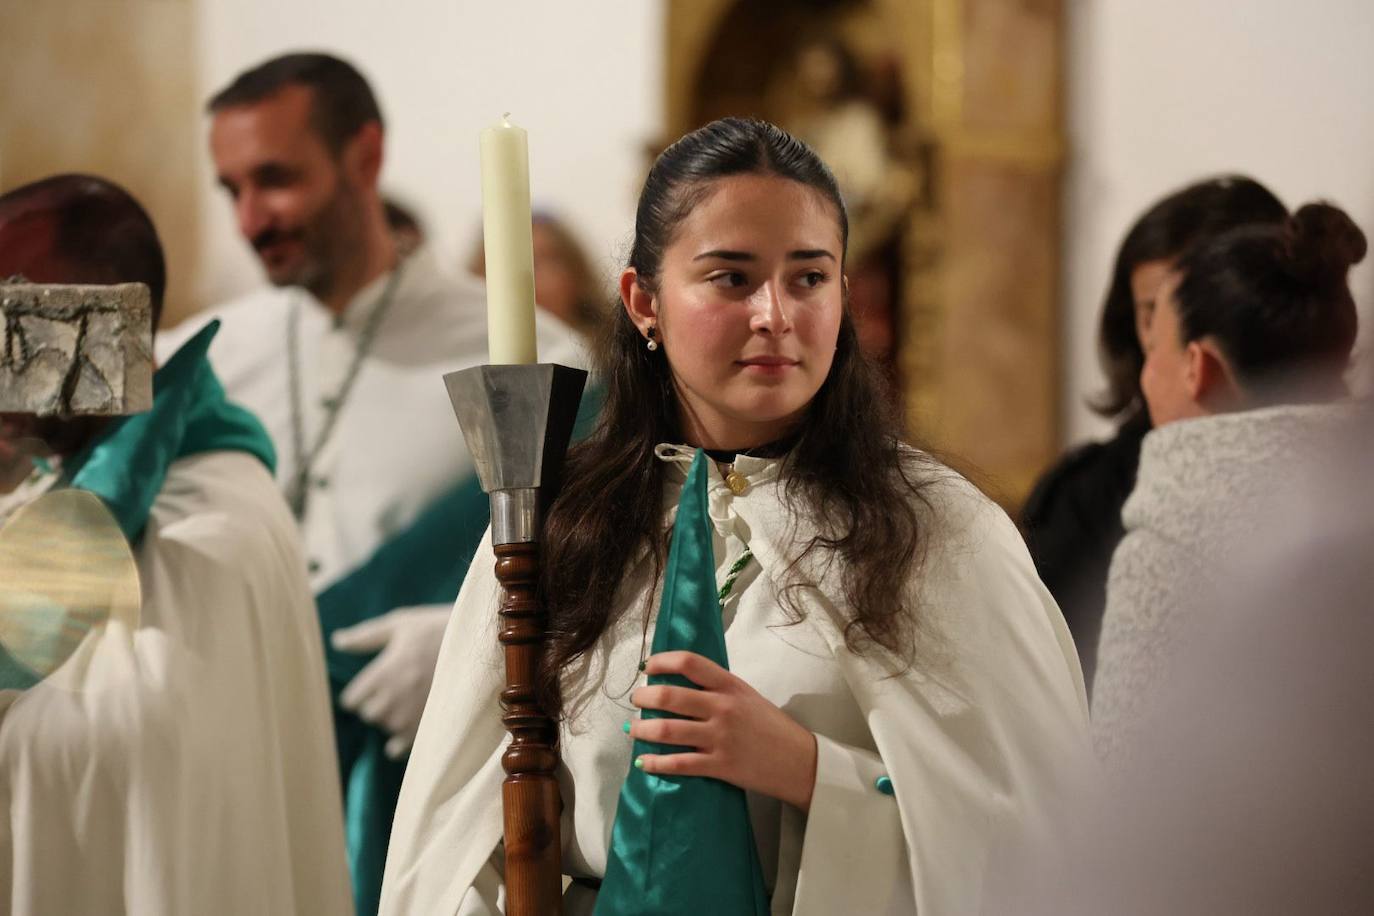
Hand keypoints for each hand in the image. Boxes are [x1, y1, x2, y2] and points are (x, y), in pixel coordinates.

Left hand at [333, 605, 449, 758]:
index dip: (360, 692)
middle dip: (376, 704)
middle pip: (369, 715)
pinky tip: (408, 728)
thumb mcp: (402, 624)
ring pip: (387, 727)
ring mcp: (412, 715)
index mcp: (382, 672)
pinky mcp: (429, 727)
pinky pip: (401, 747)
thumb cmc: (438, 629)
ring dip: (392, 718)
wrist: (481, 643)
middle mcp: (393, 697)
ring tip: (410, 702)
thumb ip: (366, 636)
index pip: (353, 699)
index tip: (373, 685)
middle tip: (394, 691)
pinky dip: (400, 742)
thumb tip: (337, 641)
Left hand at [629, 650, 817, 811]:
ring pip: (667, 730)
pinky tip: (644, 763)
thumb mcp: (747, 696)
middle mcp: (723, 707)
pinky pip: (678, 764)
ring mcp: (720, 737)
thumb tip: (680, 683)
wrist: (799, 761)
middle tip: (636, 700)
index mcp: (730, 685)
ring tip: (633, 729)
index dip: (662, 661)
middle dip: (643, 698)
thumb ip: (717, 688)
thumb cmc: (771, 726)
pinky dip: (655, 764)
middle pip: (669, 696)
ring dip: (642, 730)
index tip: (647, 667)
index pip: (689, 662)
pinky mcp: (719, 765)